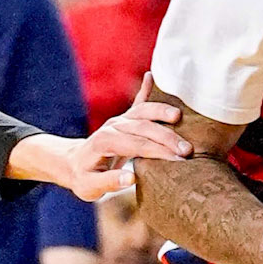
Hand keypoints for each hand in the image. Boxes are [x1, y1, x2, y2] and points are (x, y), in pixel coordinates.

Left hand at [66, 100, 191, 199]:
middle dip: (167, 137)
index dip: (158, 151)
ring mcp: (119, 120)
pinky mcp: (124, 119)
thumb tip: (131, 177)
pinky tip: (151, 76)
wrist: (73, 164)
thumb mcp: (90, 187)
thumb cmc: (84, 178)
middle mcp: (113, 126)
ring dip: (162, 112)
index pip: (136, 145)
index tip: (178, 160)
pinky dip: (146, 89)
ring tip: (181, 117)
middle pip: (143, 127)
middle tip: (188, 150)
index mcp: (104, 142)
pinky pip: (136, 102)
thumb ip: (109, 182)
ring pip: (143, 111)